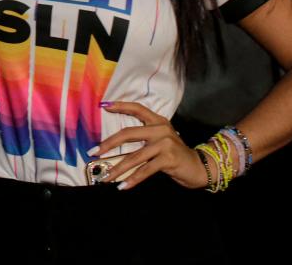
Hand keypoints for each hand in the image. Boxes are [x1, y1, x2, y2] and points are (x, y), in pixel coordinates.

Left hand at [93, 101, 207, 190]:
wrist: (198, 167)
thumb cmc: (174, 154)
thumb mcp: (161, 140)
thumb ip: (143, 137)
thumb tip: (114, 145)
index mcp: (158, 121)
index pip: (137, 108)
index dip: (121, 106)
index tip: (104, 106)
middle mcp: (161, 129)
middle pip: (128, 134)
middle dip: (108, 144)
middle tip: (94, 152)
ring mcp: (165, 143)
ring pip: (134, 156)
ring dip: (117, 169)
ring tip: (105, 177)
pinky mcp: (168, 159)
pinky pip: (145, 170)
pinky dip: (132, 179)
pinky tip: (123, 186)